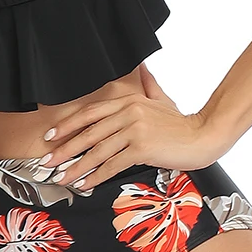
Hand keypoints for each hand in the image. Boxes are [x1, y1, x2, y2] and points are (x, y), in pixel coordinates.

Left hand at [41, 67, 227, 189]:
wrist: (204, 135)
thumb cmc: (181, 122)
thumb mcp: (161, 99)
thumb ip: (148, 84)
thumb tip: (142, 67)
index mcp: (128, 101)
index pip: (90, 113)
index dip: (68, 125)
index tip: (51, 136)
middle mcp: (128, 112)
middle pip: (88, 132)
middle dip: (64, 149)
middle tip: (47, 161)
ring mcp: (134, 130)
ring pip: (97, 150)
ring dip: (76, 167)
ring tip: (62, 178)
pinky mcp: (142, 148)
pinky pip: (112, 164)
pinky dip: (96, 175)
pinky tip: (85, 184)